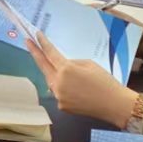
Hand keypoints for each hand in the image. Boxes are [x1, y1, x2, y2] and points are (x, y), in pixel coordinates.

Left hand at [27, 33, 142, 129]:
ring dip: (51, 73)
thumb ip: (71, 63)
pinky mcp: (61, 106)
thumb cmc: (105, 82)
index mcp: (66, 69)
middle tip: (27, 42)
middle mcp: (58, 83)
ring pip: (50, 81)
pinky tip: (74, 89)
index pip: (50, 53)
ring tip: (57, 68)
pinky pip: (58, 93)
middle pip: (43, 66)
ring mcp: (58, 96)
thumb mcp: (89, 64)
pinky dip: (62, 88)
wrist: (114, 105)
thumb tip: (62, 66)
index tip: (35, 35)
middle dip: (35, 54)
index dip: (42, 43)